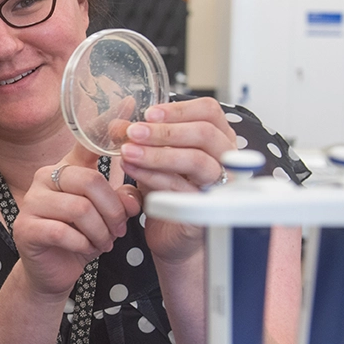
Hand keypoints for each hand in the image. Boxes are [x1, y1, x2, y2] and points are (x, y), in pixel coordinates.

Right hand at [10, 146, 141, 297]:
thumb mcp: (107, 216)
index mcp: (65, 168)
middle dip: (113, 210)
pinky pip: (62, 232)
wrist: (54, 270)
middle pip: (89, 181)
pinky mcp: (25, 228)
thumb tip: (132, 200)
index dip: (104, 139)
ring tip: (104, 243)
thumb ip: (122, 201)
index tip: (125, 137)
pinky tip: (86, 249)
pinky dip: (82, 244)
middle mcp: (43, 178)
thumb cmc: (80, 237)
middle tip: (119, 230)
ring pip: (79, 209)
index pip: (85, 146)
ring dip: (100, 231)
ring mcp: (31, 202)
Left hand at [119, 98, 236, 261]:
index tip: (149, 114)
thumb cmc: (169, 191)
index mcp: (217, 139)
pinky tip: (132, 169)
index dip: (179, 109)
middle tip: (133, 132)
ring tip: (127, 152)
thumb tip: (117, 123)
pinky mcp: (207, 209)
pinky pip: (183, 189)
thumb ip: (139, 140)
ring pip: (197, 161)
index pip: (209, 111)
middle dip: (165, 131)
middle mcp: (225, 160)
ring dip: (158, 153)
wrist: (170, 233)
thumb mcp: (153, 157)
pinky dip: (154, 177)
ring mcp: (220, 185)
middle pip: (205, 133)